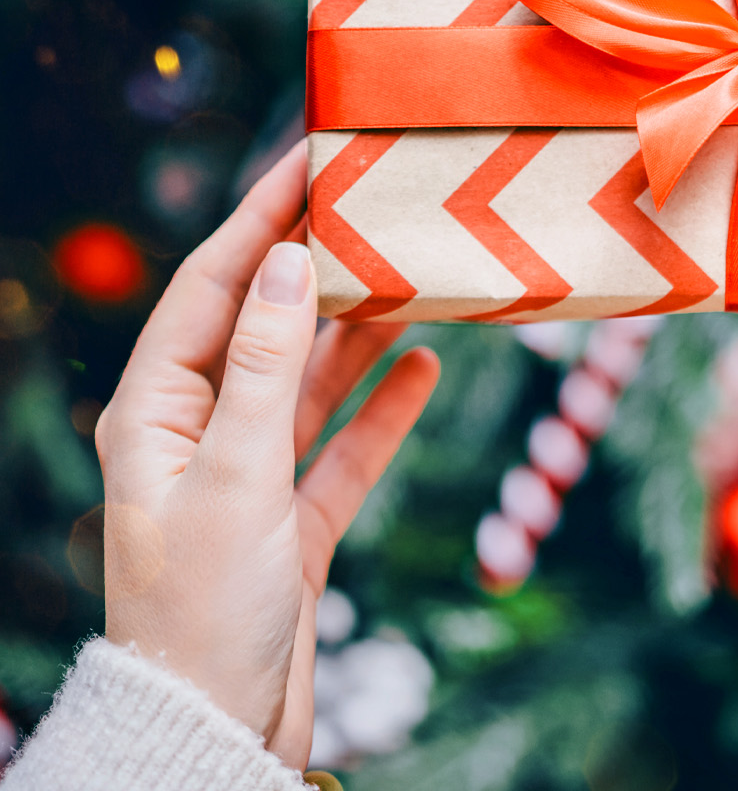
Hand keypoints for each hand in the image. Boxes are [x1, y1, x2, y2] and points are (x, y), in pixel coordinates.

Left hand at [95, 142, 439, 768]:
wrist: (218, 734)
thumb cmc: (203, 610)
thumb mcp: (234, 478)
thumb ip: (264, 369)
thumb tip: (284, 263)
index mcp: (155, 413)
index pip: (210, 287)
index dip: (258, 219)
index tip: (307, 159)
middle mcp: (199, 433)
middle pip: (265, 325)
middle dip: (318, 268)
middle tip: (374, 208)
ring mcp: (249, 476)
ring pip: (310, 380)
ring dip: (359, 333)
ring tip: (411, 276)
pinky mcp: (294, 519)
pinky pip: (345, 444)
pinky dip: (384, 408)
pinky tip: (425, 367)